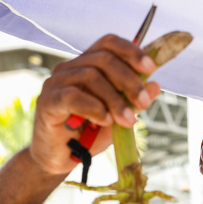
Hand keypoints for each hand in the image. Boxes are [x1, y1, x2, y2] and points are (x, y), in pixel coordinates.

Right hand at [30, 34, 160, 176]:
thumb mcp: (118, 116)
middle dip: (129, 80)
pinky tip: (105, 121)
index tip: (151, 67)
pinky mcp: (47, 101)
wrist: (62, 159)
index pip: (108, 43)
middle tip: (144, 102)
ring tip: (127, 121)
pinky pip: (72, 96)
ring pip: (90, 77)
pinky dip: (94, 107)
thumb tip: (155, 85)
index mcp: (87, 65)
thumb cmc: (90, 134)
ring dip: (115, 100)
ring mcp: (55, 82)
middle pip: (103, 59)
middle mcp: (69, 68)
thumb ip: (133, 101)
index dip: (131, 51)